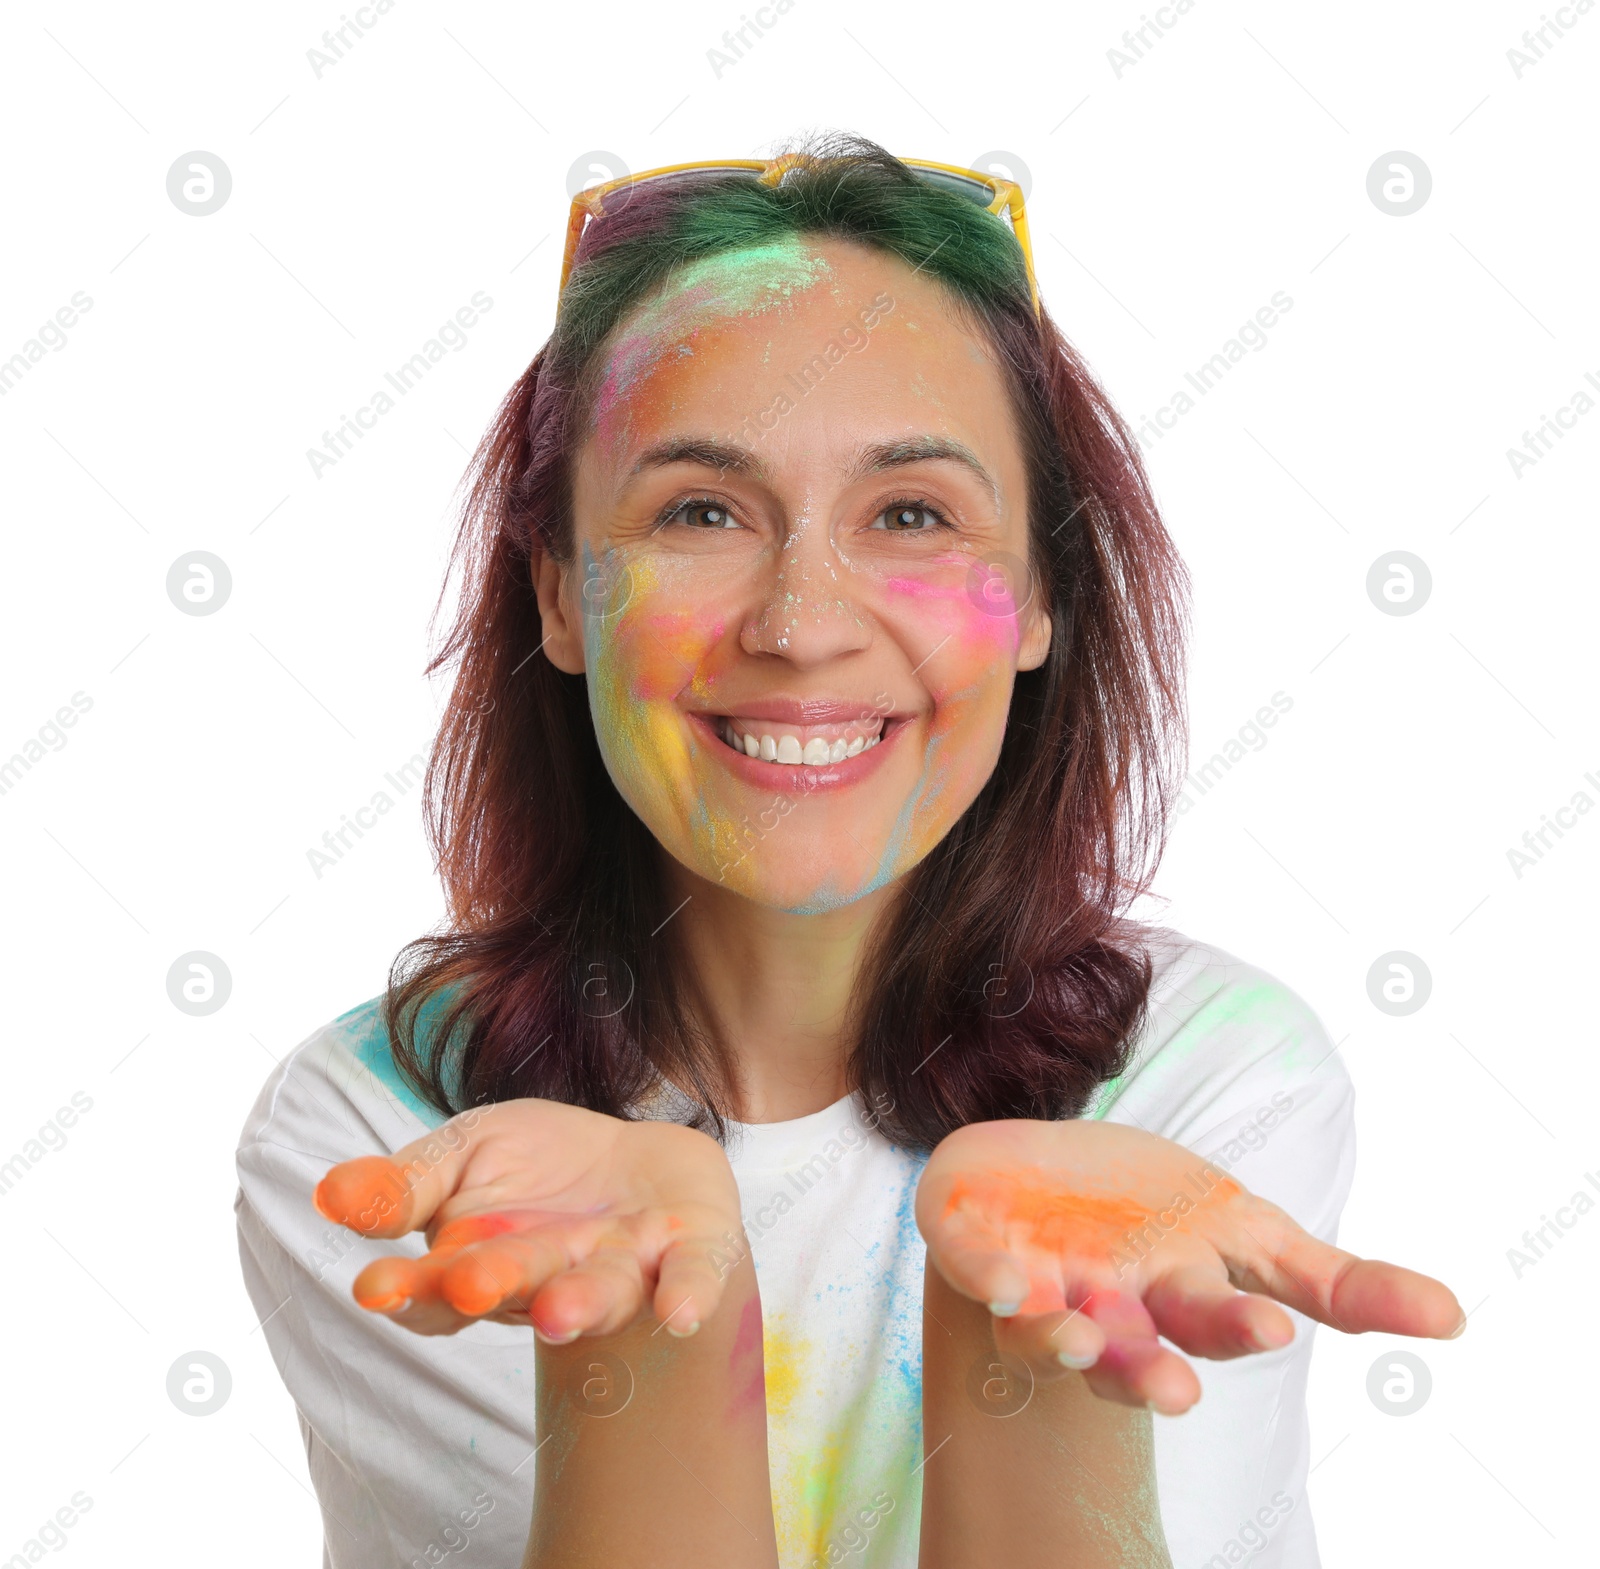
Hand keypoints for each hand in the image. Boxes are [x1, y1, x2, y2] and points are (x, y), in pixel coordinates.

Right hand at [313, 1100, 744, 1341]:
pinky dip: (688, 1295)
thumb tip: (329, 1193)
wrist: (643, 1161)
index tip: (373, 1286)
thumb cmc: (539, 1167)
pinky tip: (681, 1314)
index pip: (434, 1291)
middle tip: (466, 1284)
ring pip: (599, 1295)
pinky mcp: (689, 1253)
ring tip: (558, 1309)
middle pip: (516, 1289)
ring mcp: (622, 1271)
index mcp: (482, 1263)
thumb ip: (407, 1182)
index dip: (407, 1289)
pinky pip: (691, 1278)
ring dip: (579, 1304)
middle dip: (491, 1286)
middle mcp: (551, 1281)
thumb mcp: (467, 1151)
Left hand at [916, 1118, 1463, 1414]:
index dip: (1242, 1329)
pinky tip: (1010, 1284)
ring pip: (1057, 1336)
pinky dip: (994, 1283)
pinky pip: (980, 1275)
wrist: (1026, 1177)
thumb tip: (1456, 1318)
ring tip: (1085, 1344)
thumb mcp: (1248, 1229)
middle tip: (1181, 1389)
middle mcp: (1115, 1306)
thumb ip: (1339, 1282)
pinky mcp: (983, 1257)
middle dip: (1158, 1373)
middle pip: (1139, 1350)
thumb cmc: (1145, 1211)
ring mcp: (1045, 1284)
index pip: (1220, 1320)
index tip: (1274, 1332)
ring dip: (1072, 1347)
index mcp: (1182, 1293)